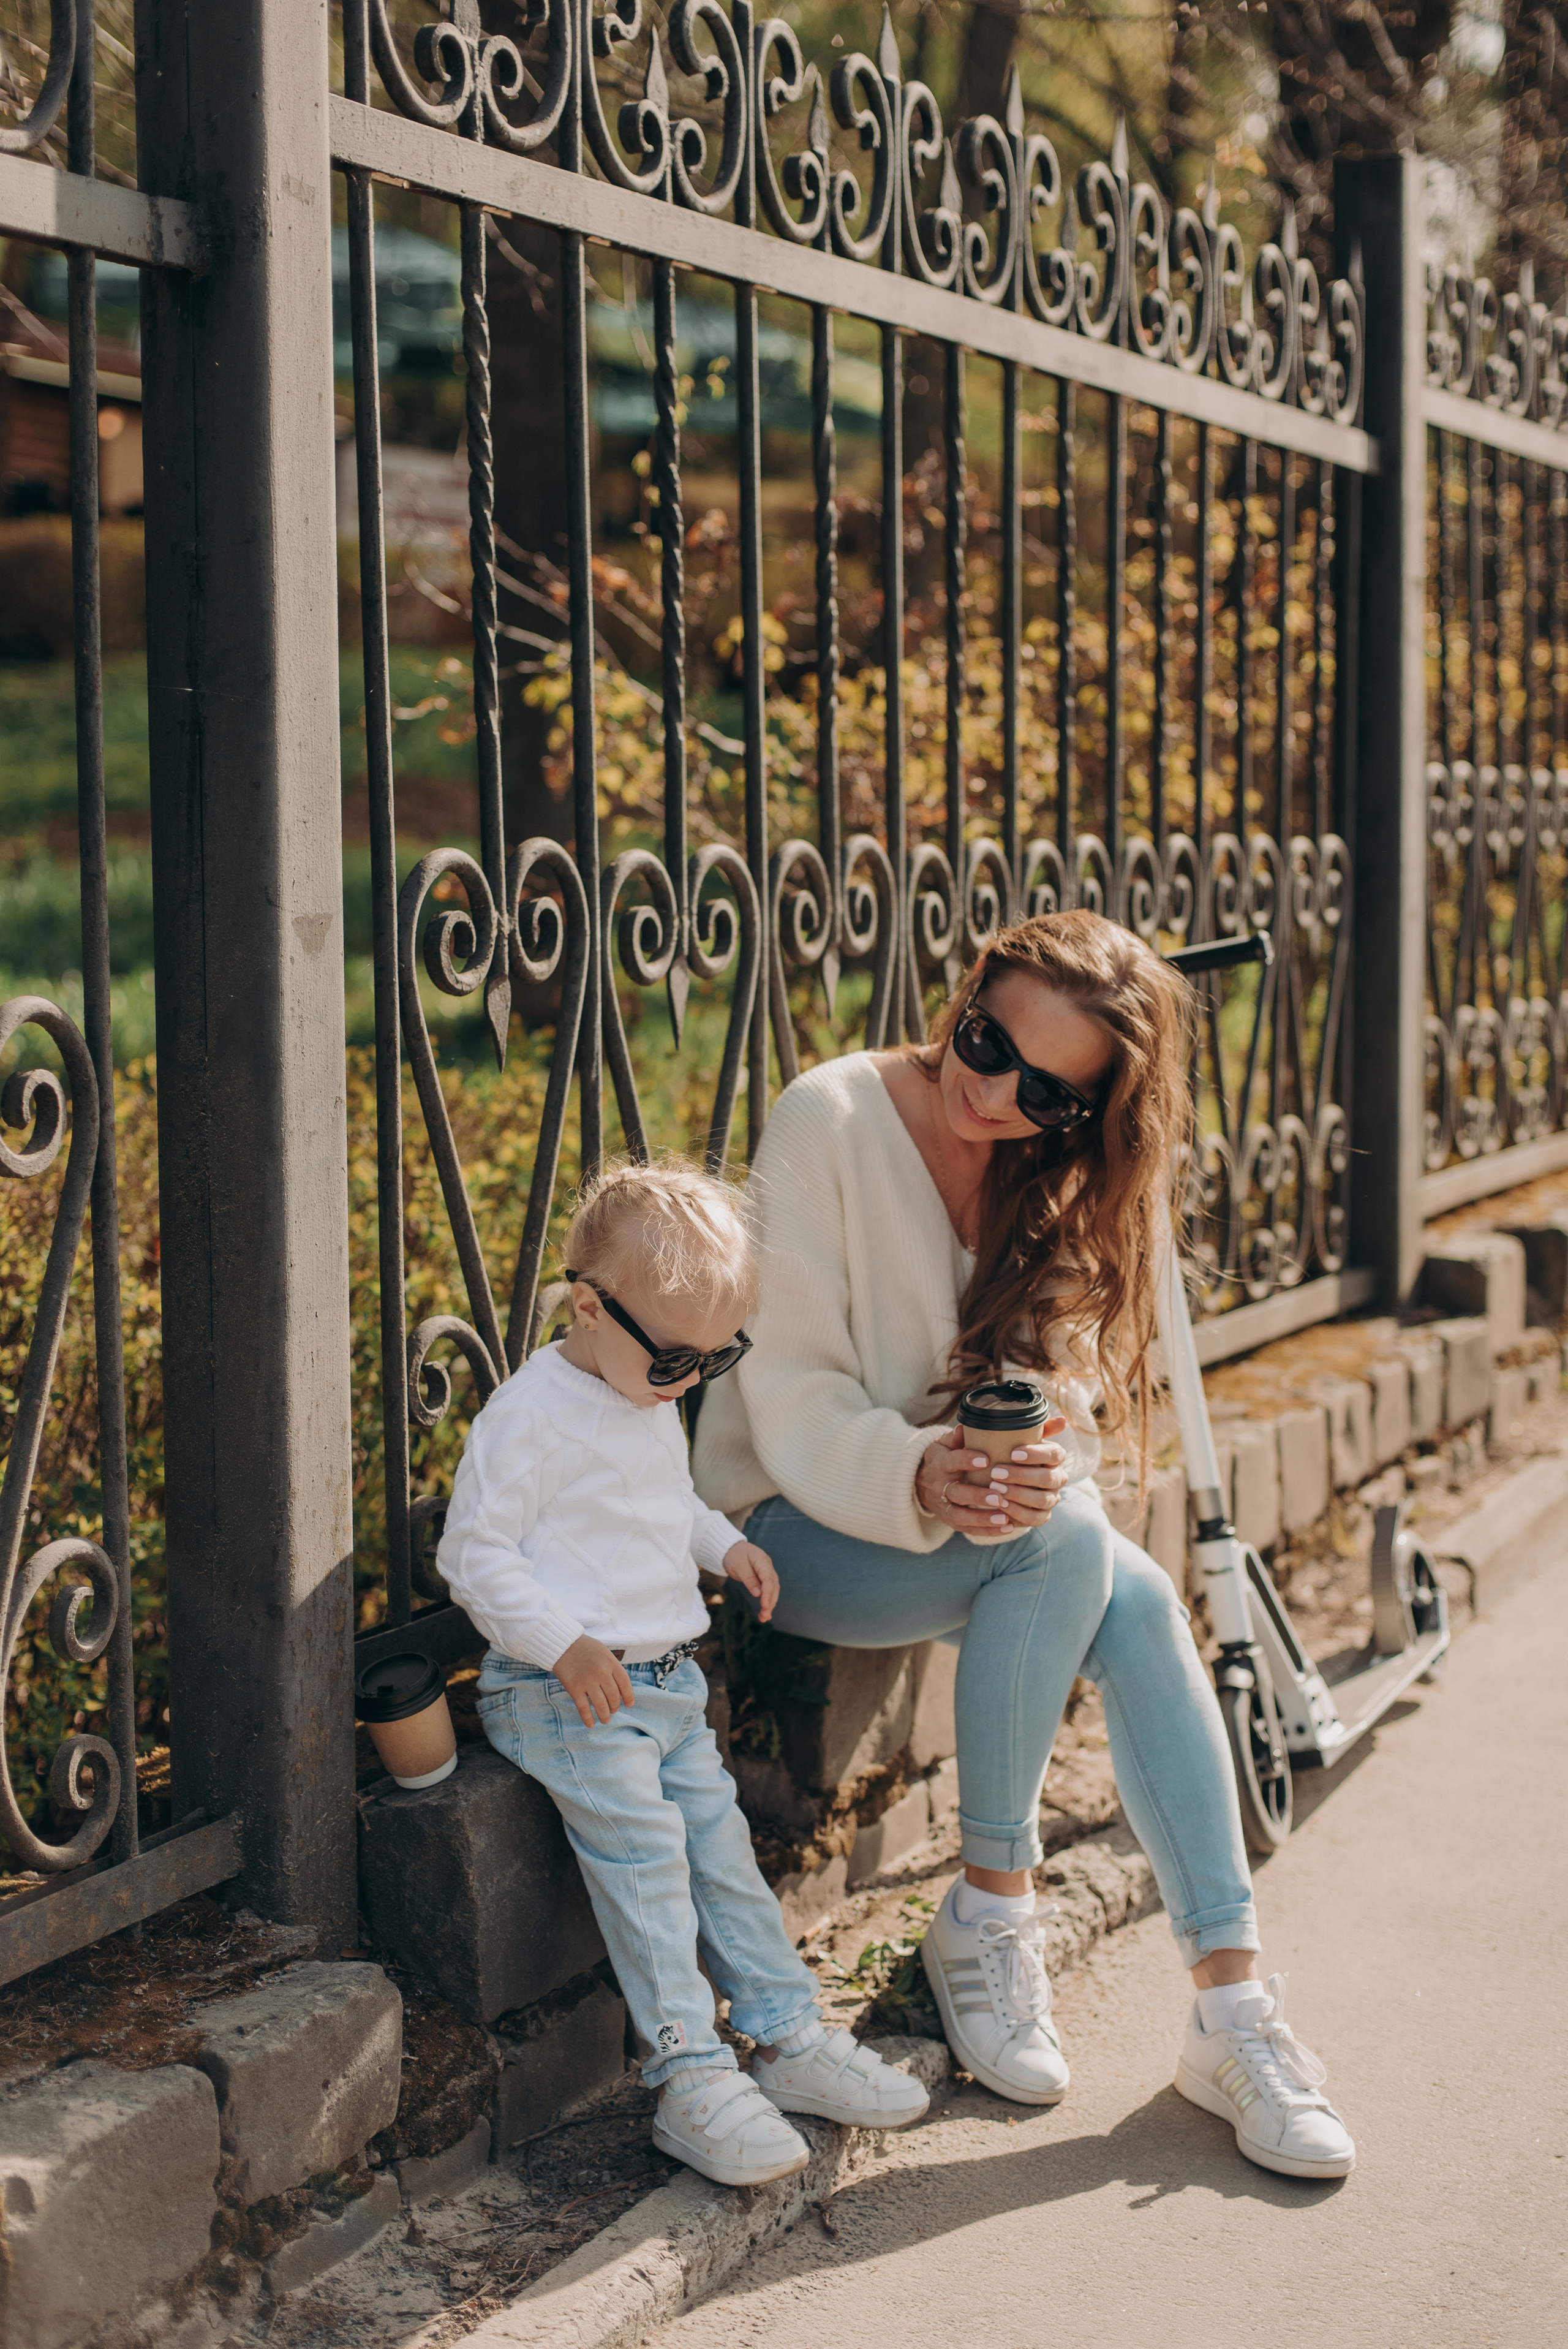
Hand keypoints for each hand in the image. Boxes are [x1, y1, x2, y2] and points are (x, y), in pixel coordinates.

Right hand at [552, 1633, 634, 1726]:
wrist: (563, 1644)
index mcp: (611, 1662)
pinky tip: (590, 1724)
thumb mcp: (604, 1652)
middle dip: (615, 1707)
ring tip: (605, 1720)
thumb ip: (612, 1667)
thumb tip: (620, 1688)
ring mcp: (588, 1681)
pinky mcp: (574, 1688)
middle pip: (613, 1697)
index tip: (629, 1705)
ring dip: (604, 1715)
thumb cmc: (585, 1648)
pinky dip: (588, 1718)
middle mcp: (601, 1672)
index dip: (628, 1696)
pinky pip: (584, 1708)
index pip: (625, 1684)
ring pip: (601, 1705)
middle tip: (613, 1711)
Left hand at [722, 1539, 778, 1621]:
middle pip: (773, 1586)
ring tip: (764, 1618)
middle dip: (770, 1602)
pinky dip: (767, 1601)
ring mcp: (766, 1572)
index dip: (768, 1593)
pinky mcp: (763, 1578)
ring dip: (770, 1604)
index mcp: (762, 1561)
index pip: (768, 1579)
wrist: (731, 1548)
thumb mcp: (738, 1565)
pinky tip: (764, 1611)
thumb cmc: (734, 1555)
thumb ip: (748, 1578)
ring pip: (773, 1590)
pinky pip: (768, 1590)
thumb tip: (758, 1594)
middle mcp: (768, 1567)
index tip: (764, 1605)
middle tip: (764, 1616)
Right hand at [915, 1419, 1069, 1534]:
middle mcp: (941, 1485)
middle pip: (957, 1493)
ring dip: (983, 1518)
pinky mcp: (951, 1520)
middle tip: (999, 1496)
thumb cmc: (943, 1456)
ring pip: (961, 1515)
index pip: (952, 1461)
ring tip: (1005, 1516)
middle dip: (978, 1496)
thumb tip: (977, 1423)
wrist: (919, 1480)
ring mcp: (945, 1505)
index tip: (986, 1459)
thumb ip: (961, 1434)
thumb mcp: (946, 1441)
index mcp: (942, 1462)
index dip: (967, 1460)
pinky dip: (987, 1530)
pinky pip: (968, 1528)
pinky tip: (1007, 1526)